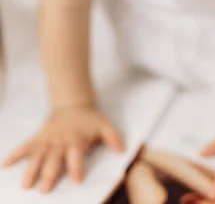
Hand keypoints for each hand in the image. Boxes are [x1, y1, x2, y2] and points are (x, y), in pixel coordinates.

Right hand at [2, 104, 124, 193]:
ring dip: (31, 170)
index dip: (76, 167)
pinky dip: (15, 154)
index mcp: (76, 140)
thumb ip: (113, 137)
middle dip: (49, 174)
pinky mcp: (39, 138)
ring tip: (25, 185)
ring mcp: (48, 140)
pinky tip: (4, 164)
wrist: (73, 103)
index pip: (77, 155)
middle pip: (54, 159)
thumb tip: (122, 150)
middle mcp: (60, 142)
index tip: (76, 180)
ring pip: (38, 156)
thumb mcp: (104, 125)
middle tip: (44, 191)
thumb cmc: (89, 119)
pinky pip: (25, 146)